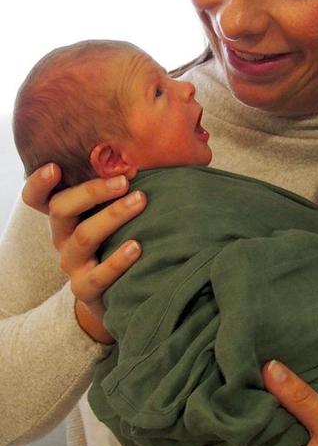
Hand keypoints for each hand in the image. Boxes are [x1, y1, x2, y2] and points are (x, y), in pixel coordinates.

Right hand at [22, 163, 146, 342]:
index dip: (39, 183)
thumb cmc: (119, 242)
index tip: (54, 167)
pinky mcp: (86, 289)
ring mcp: (72, 264)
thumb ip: (118, 188)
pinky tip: (137, 247)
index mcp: (65, 217)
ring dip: (113, 215)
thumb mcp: (110, 215)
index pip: (37, 198)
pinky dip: (118, 260)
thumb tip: (151, 151)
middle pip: (62, 209)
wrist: (117, 294)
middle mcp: (62, 238)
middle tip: (124, 180)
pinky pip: (99, 275)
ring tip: (140, 201)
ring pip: (84, 236)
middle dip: (93, 191)